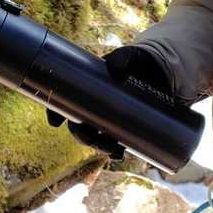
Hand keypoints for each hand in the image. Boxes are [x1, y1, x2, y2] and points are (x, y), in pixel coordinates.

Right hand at [46, 46, 172, 159]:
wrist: (157, 71)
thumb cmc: (136, 62)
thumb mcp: (129, 57)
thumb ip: (122, 59)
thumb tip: (116, 70)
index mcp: (86, 89)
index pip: (64, 102)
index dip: (55, 113)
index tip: (55, 122)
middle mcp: (93, 107)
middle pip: (79, 127)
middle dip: (82, 136)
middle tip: (92, 138)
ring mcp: (108, 119)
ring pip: (95, 138)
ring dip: (98, 146)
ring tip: (111, 148)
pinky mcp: (123, 128)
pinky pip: (114, 144)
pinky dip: (114, 153)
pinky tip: (118, 155)